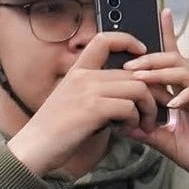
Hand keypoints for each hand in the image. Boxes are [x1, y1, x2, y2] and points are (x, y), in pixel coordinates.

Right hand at [6, 31, 162, 176]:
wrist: (33, 148)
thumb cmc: (55, 131)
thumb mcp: (72, 102)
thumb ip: (95, 93)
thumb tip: (126, 98)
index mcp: (77, 71)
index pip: (103, 39)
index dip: (127, 40)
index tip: (142, 52)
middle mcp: (83, 76)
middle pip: (133, 72)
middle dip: (152, 93)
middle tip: (154, 111)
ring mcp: (87, 91)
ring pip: (137, 88)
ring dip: (147, 109)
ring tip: (144, 124)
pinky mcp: (92, 109)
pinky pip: (129, 107)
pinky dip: (134, 121)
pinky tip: (127, 131)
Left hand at [122, 10, 188, 188]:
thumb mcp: (168, 143)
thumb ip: (147, 132)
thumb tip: (120, 124)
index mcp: (184, 94)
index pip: (171, 62)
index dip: (165, 36)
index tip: (154, 17)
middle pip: (174, 61)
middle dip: (150, 60)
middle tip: (128, 66)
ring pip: (186, 72)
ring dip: (162, 73)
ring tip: (142, 78)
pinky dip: (187, 94)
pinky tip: (173, 102)